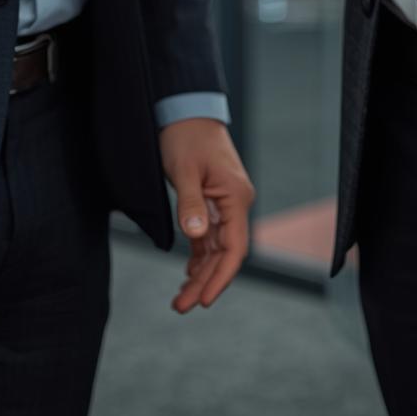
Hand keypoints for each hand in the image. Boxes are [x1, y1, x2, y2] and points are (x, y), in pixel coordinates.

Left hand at [158, 119, 254, 312]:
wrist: (186, 108)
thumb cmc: (185, 135)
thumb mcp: (184, 169)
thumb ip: (190, 204)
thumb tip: (196, 237)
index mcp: (236, 197)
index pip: (234, 249)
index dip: (221, 278)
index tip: (204, 302)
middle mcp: (236, 203)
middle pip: (225, 254)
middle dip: (205, 282)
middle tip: (181, 307)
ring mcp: (225, 203)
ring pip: (216, 248)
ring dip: (200, 273)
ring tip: (180, 299)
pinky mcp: (212, 201)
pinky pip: (209, 236)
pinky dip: (199, 256)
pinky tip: (188, 273)